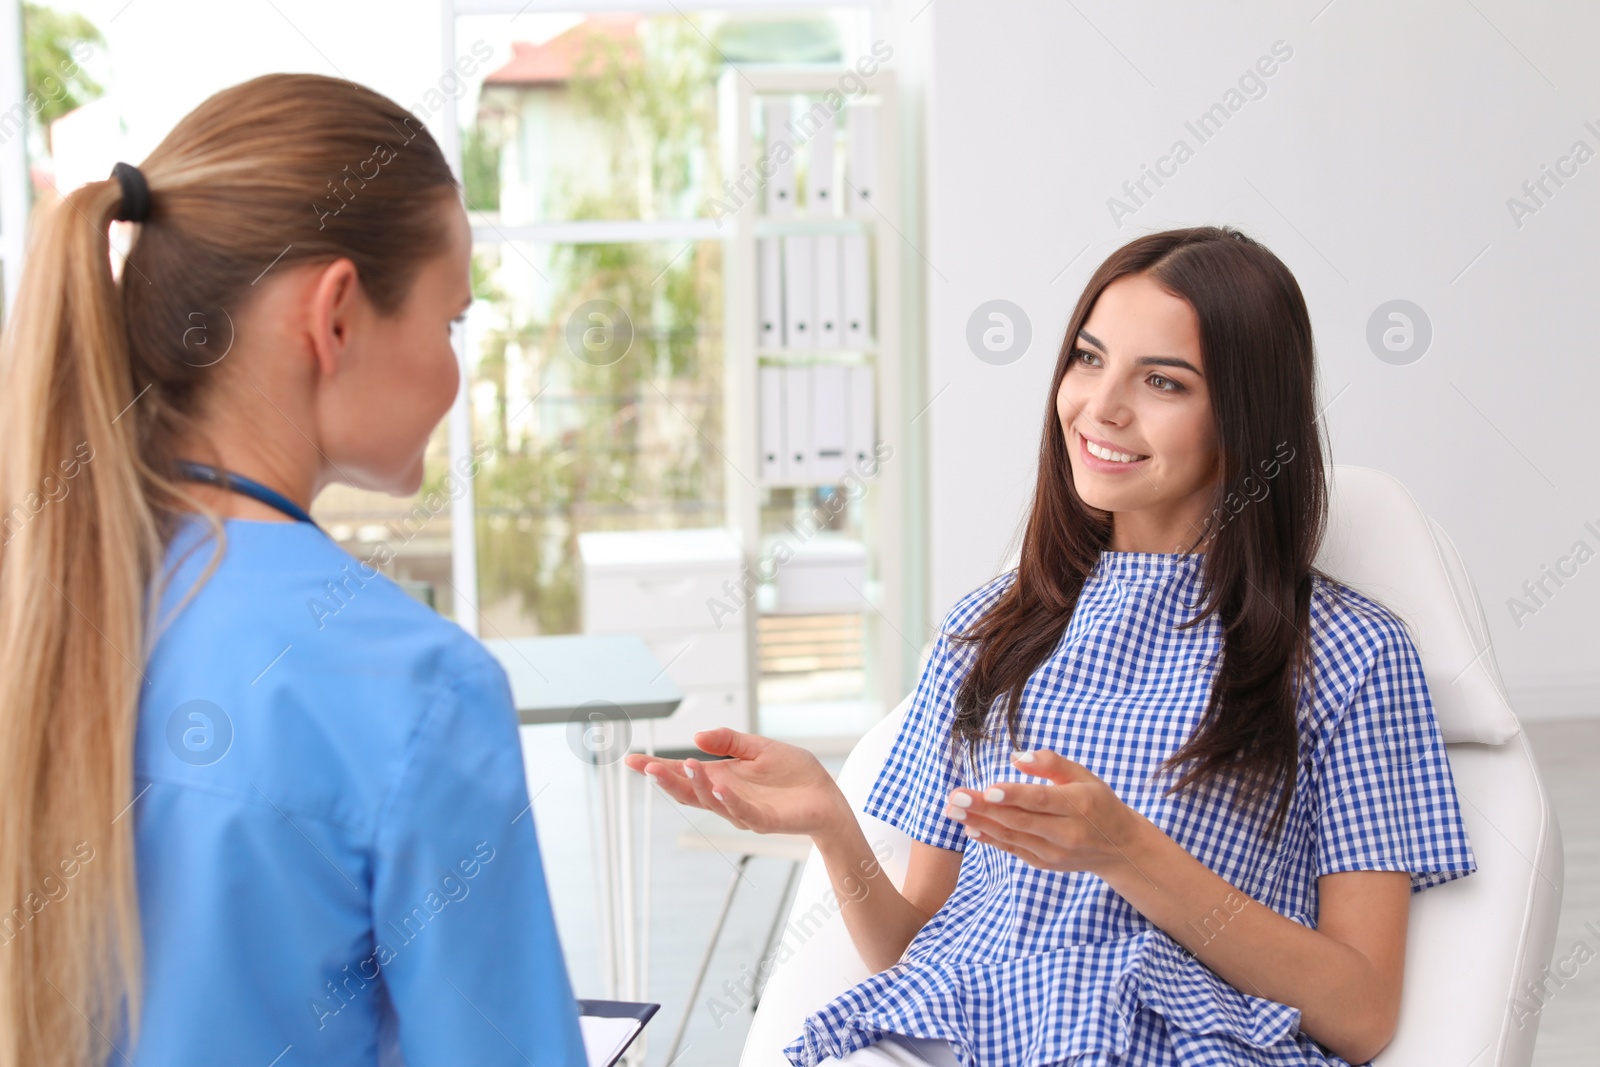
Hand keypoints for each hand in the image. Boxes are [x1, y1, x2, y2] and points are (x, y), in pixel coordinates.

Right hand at [623, 728, 852, 839]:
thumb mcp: (758, 748)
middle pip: (688, 792)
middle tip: (646, 766)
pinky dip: (728, 800)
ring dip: (696, 785)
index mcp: (721, 779)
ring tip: (685, 764)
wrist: (827, 795)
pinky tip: (718, 786)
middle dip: (666, 780)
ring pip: (711, 801)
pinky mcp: (764, 820)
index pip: (683, 775)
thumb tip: (696, 735)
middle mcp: (726, 798)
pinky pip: (742, 811)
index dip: (657, 769)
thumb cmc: (793, 773)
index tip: (632, 760)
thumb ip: (729, 741)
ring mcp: (743, 812)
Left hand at [941, 749, 1148, 877]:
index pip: (1041, 800)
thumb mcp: (1084, 775)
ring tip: (953, 810)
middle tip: (955, 797)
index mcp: (1079, 805)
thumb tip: (1016, 756)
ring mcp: (1054, 852)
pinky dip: (990, 838)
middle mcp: (1066, 832)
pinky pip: (1013, 849)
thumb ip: (1051, 763)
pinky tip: (969, 827)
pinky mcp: (1044, 863)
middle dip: (983, 808)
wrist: (1119, 848)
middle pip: (1019, 820)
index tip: (988, 790)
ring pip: (1012, 836)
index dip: (1014, 796)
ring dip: (979, 822)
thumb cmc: (1098, 803)